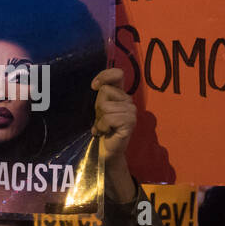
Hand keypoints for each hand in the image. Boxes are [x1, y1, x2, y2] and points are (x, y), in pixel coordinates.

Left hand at [91, 69, 136, 201]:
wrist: (104, 151)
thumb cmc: (100, 129)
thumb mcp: (98, 109)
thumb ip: (101, 95)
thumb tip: (95, 85)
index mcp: (121, 94)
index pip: (117, 74)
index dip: (105, 76)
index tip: (93, 86)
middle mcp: (128, 101)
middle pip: (105, 91)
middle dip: (97, 106)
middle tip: (100, 120)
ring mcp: (131, 112)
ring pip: (105, 105)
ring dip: (99, 119)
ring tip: (103, 127)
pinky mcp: (130, 122)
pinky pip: (109, 117)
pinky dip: (102, 126)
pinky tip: (105, 132)